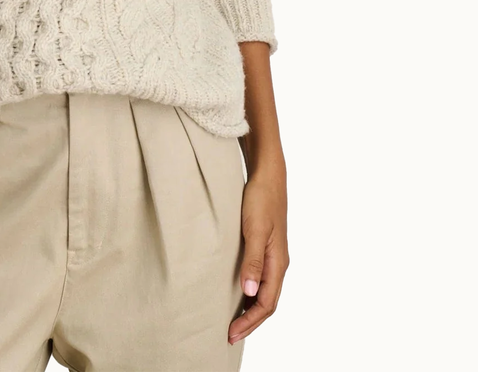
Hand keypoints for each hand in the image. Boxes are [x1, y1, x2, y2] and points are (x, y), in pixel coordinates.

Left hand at [228, 167, 288, 345]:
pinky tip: (238, 292)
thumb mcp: (255, 229)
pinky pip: (260, 277)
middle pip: (267, 302)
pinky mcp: (265, 245)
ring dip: (251, 309)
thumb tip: (250, 294)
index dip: (250, 322)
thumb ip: (253, 261)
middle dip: (250, 321)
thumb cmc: (261, 198)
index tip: (232, 333)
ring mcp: (273, 254)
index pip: (266, 303)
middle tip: (230, 334)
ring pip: (264, 291)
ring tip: (233, 320)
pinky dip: (250, 291)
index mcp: (278, 262)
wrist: (267, 174)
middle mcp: (278, 262)